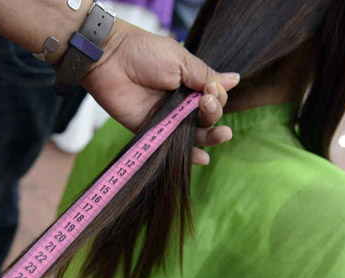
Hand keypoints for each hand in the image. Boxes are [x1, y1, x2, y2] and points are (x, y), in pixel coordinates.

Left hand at [82, 19, 238, 164]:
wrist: (109, 58)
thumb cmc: (144, 53)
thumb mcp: (180, 61)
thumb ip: (205, 76)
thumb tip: (235, 80)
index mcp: (189, 83)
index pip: (214, 98)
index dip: (217, 97)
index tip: (210, 90)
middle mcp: (180, 103)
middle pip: (207, 118)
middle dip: (214, 115)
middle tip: (206, 104)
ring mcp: (166, 118)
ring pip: (194, 134)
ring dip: (210, 137)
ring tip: (222, 135)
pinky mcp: (150, 130)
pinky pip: (171, 145)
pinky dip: (188, 154)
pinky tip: (203, 157)